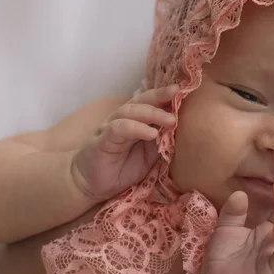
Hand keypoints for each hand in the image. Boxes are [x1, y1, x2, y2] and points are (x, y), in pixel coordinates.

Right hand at [72, 85, 178, 200]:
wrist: (91, 184)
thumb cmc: (122, 168)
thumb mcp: (149, 154)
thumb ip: (162, 140)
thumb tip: (182, 129)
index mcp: (134, 119)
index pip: (149, 101)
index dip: (164, 95)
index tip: (182, 90)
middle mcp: (121, 118)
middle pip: (140, 100)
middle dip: (159, 95)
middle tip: (177, 94)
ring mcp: (110, 127)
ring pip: (129, 111)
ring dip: (151, 113)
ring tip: (170, 120)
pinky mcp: (102, 140)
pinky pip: (119, 129)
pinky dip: (136, 128)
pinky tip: (151, 133)